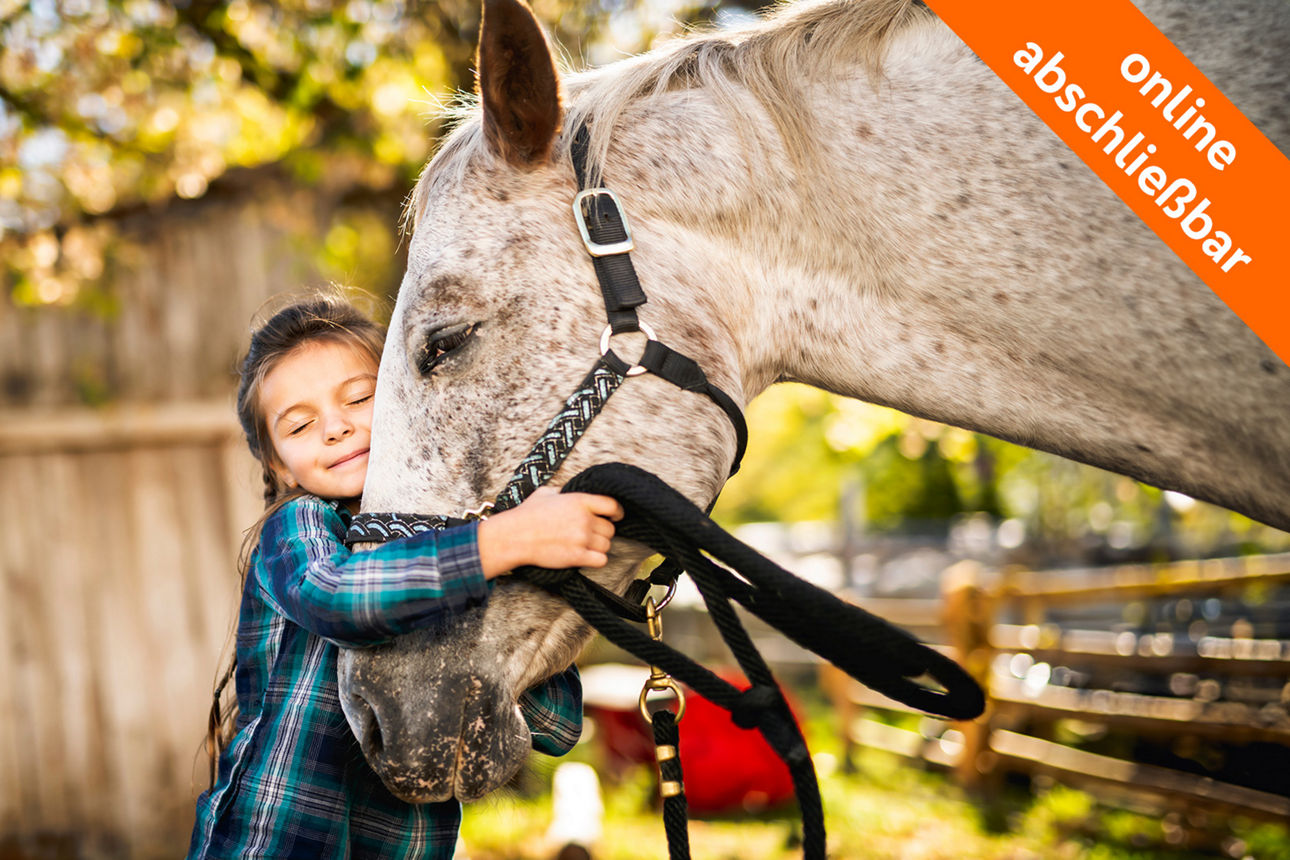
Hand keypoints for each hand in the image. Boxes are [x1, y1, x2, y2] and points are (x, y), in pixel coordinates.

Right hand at [476, 487, 623, 578]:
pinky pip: (601, 560)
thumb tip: (569, 491)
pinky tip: (588, 557)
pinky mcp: (577, 556)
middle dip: (603, 532)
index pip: (612, 505)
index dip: (617, 512)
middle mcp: (584, 519)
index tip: (615, 517)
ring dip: (599, 546)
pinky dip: (597, 560)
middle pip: (610, 529)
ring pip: (607, 545)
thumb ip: (563, 491)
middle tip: (592, 534)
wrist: (514, 536)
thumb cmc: (527, 514)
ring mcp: (582, 539)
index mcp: (580, 501)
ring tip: (586, 545)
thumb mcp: (546, 493)